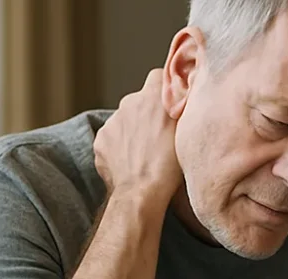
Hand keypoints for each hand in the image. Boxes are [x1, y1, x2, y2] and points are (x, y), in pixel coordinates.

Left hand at [94, 69, 181, 204]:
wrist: (141, 194)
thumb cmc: (170, 167)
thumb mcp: (187, 133)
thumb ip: (184, 108)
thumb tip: (187, 93)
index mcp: (152, 98)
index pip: (159, 76)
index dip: (166, 88)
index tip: (172, 102)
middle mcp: (128, 103)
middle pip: (140, 102)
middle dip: (149, 115)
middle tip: (163, 138)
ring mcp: (112, 122)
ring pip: (126, 121)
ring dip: (135, 133)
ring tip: (147, 155)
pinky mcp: (100, 141)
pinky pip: (113, 139)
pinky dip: (121, 148)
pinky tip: (133, 163)